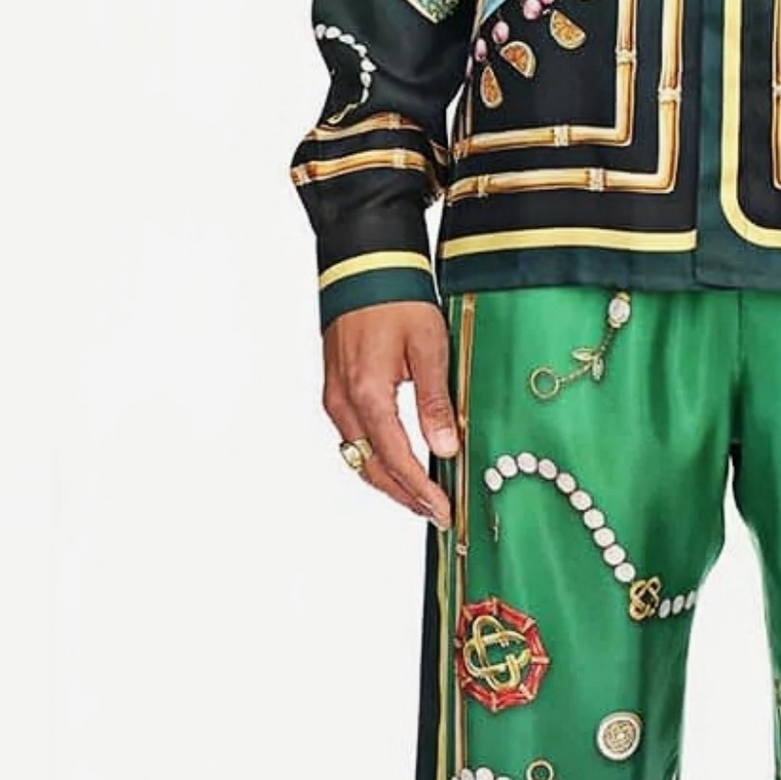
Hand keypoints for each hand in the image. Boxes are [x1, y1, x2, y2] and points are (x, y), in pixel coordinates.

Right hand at [321, 300, 457, 526]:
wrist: (363, 265)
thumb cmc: (397, 298)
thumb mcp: (429, 347)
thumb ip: (435, 402)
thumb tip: (445, 448)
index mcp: (367, 394)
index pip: (395, 459)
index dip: (420, 490)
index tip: (443, 510)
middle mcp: (343, 402)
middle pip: (371, 468)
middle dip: (405, 496)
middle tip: (436, 514)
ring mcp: (334, 398)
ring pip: (359, 457)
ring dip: (389, 481)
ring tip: (421, 498)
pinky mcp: (335, 391)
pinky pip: (354, 440)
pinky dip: (376, 459)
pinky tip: (398, 465)